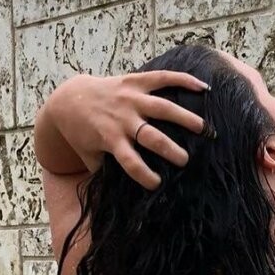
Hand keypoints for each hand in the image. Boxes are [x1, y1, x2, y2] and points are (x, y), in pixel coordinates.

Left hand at [47, 70, 208, 189]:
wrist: (70, 99)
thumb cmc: (82, 135)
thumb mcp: (89, 156)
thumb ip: (104, 171)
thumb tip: (120, 196)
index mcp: (111, 139)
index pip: (130, 162)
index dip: (144, 176)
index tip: (157, 184)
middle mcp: (122, 119)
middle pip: (151, 136)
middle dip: (170, 150)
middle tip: (186, 161)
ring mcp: (129, 98)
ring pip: (162, 108)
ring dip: (185, 118)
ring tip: (204, 129)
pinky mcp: (134, 81)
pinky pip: (162, 78)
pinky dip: (183, 80)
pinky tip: (203, 88)